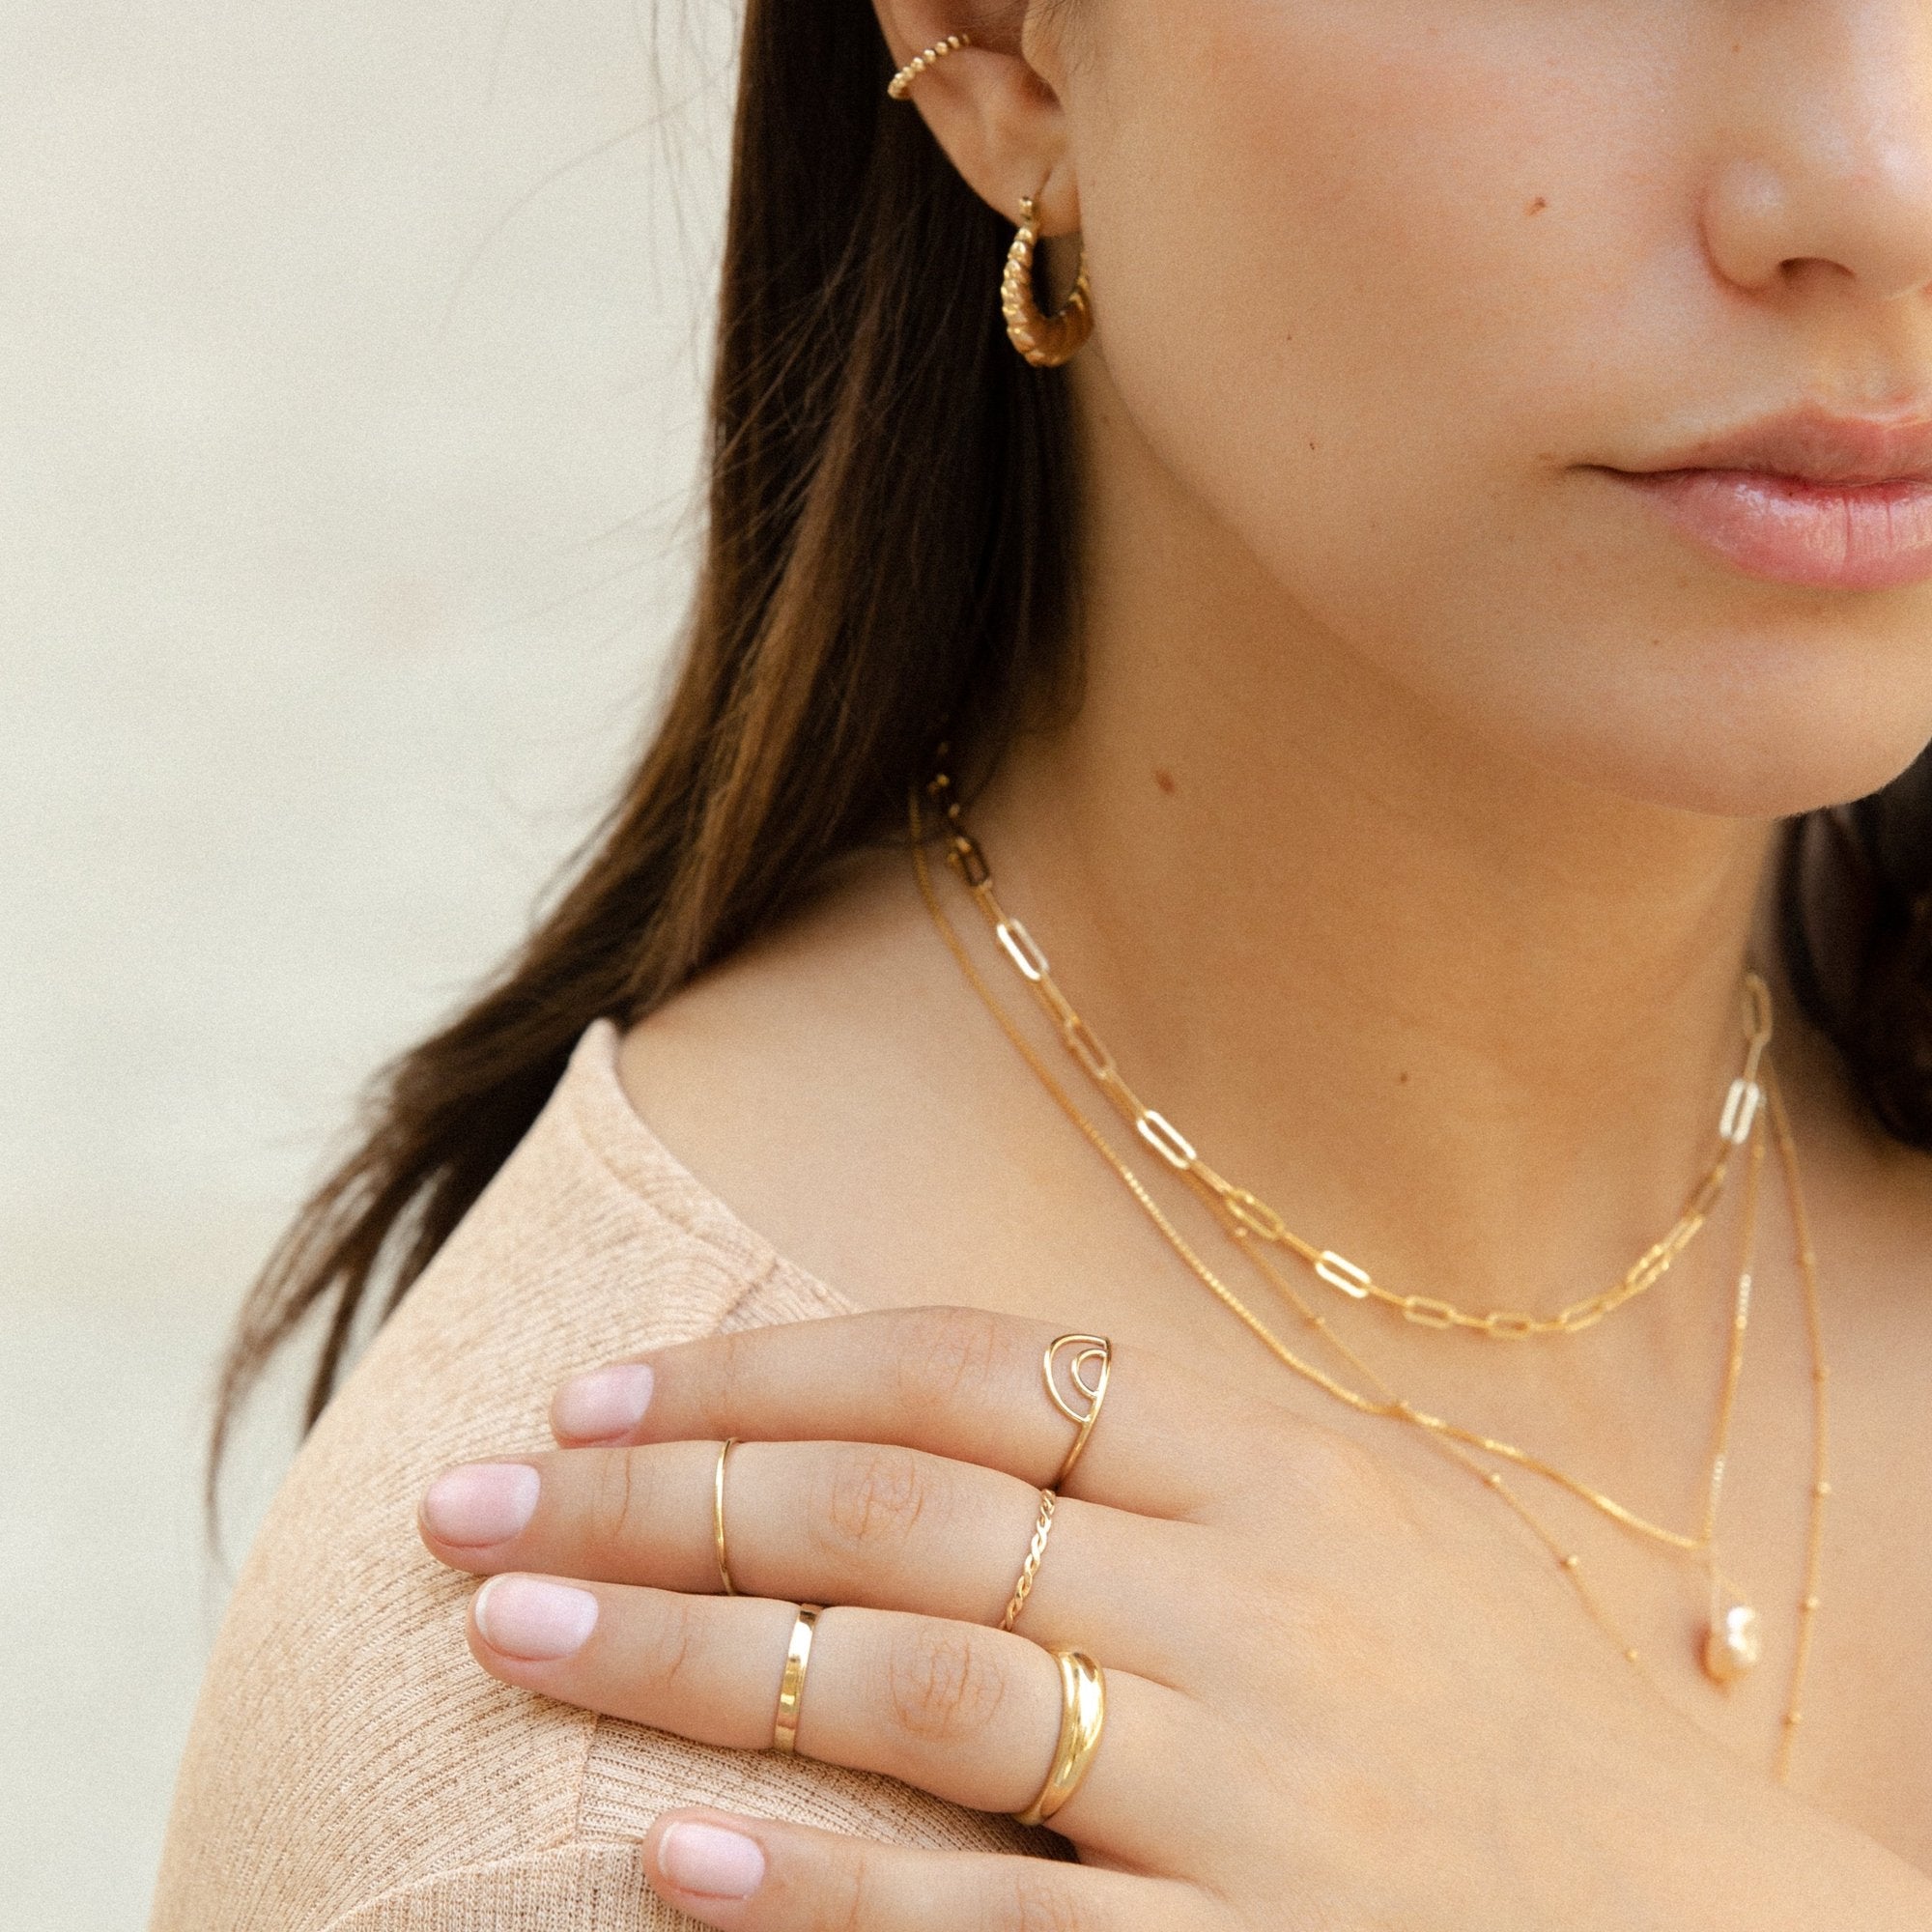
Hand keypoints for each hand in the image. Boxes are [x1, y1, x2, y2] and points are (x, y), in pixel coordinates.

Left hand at [418, 1307, 1931, 1930]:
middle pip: (898, 1511)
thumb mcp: (1381, 1524)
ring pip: (909, 1686)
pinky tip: (667, 1858)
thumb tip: (923, 1408)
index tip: (599, 1393)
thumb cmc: (1516, 1720)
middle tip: (476, 1503)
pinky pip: (997, 1919)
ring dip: (686, 1661)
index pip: (966, 1368)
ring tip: (509, 1636)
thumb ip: (1177, 1459)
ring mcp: (1256, 1784)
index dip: (762, 1371)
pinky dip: (821, 1886)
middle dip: (661, 1499)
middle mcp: (1258, 1596)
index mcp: (1282, 1462)